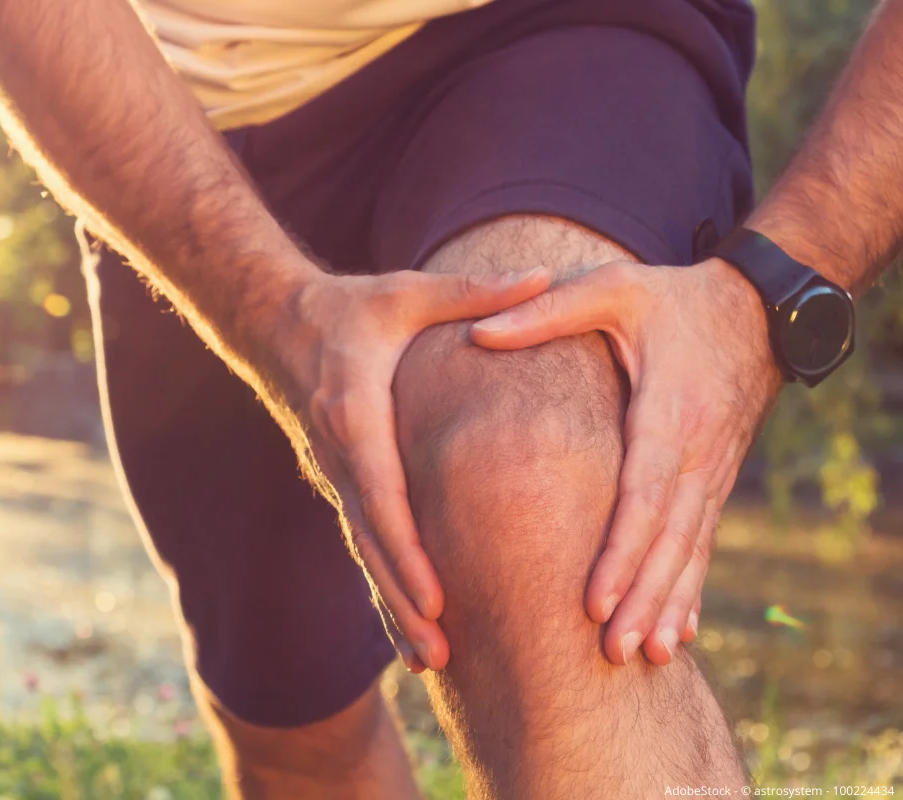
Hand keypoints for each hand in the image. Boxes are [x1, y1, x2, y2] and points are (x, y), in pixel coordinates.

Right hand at [264, 266, 552, 671]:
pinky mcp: (339, 482)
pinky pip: (362, 542)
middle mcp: (340, 454)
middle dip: (403, 600)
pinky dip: (384, 586)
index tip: (436, 595)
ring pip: (364, 552)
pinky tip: (410, 627)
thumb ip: (474, 291)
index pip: (381, 492)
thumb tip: (545, 275)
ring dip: (393, 608)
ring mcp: (335, 474)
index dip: (407, 549)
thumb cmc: (349, 307)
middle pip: (371, 540)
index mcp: (356, 412)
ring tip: (431, 662)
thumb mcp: (407, 292)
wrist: (274, 323)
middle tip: (441, 655)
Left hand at [469, 258, 780, 665]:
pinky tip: (680, 631)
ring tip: (646, 655)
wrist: (756, 309)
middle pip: (669, 538)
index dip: (620, 551)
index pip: (644, 495)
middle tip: (612, 650)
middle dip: (641, 596)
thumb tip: (477, 333)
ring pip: (690, 550)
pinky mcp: (715, 480)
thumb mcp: (612, 289)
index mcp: (669, 412)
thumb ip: (547, 311)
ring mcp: (714, 472)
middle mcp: (699, 453)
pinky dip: (691, 588)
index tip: (593, 599)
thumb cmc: (673, 299)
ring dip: (668, 603)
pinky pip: (702, 542)